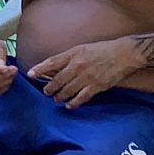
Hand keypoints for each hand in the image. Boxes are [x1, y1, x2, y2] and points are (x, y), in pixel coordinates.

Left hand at [26, 38, 141, 107]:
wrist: (124, 54)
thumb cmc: (102, 50)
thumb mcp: (82, 49)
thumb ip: (68, 58)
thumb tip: (53, 67)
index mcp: (73, 54)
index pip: (51, 62)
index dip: (39, 69)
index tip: (30, 74)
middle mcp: (78, 65)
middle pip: (57, 80)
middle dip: (49, 87)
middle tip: (46, 92)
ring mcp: (87, 77)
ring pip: (67, 90)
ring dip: (59, 96)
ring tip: (56, 98)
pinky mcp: (96, 86)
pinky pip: (81, 97)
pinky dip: (74, 102)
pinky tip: (69, 105)